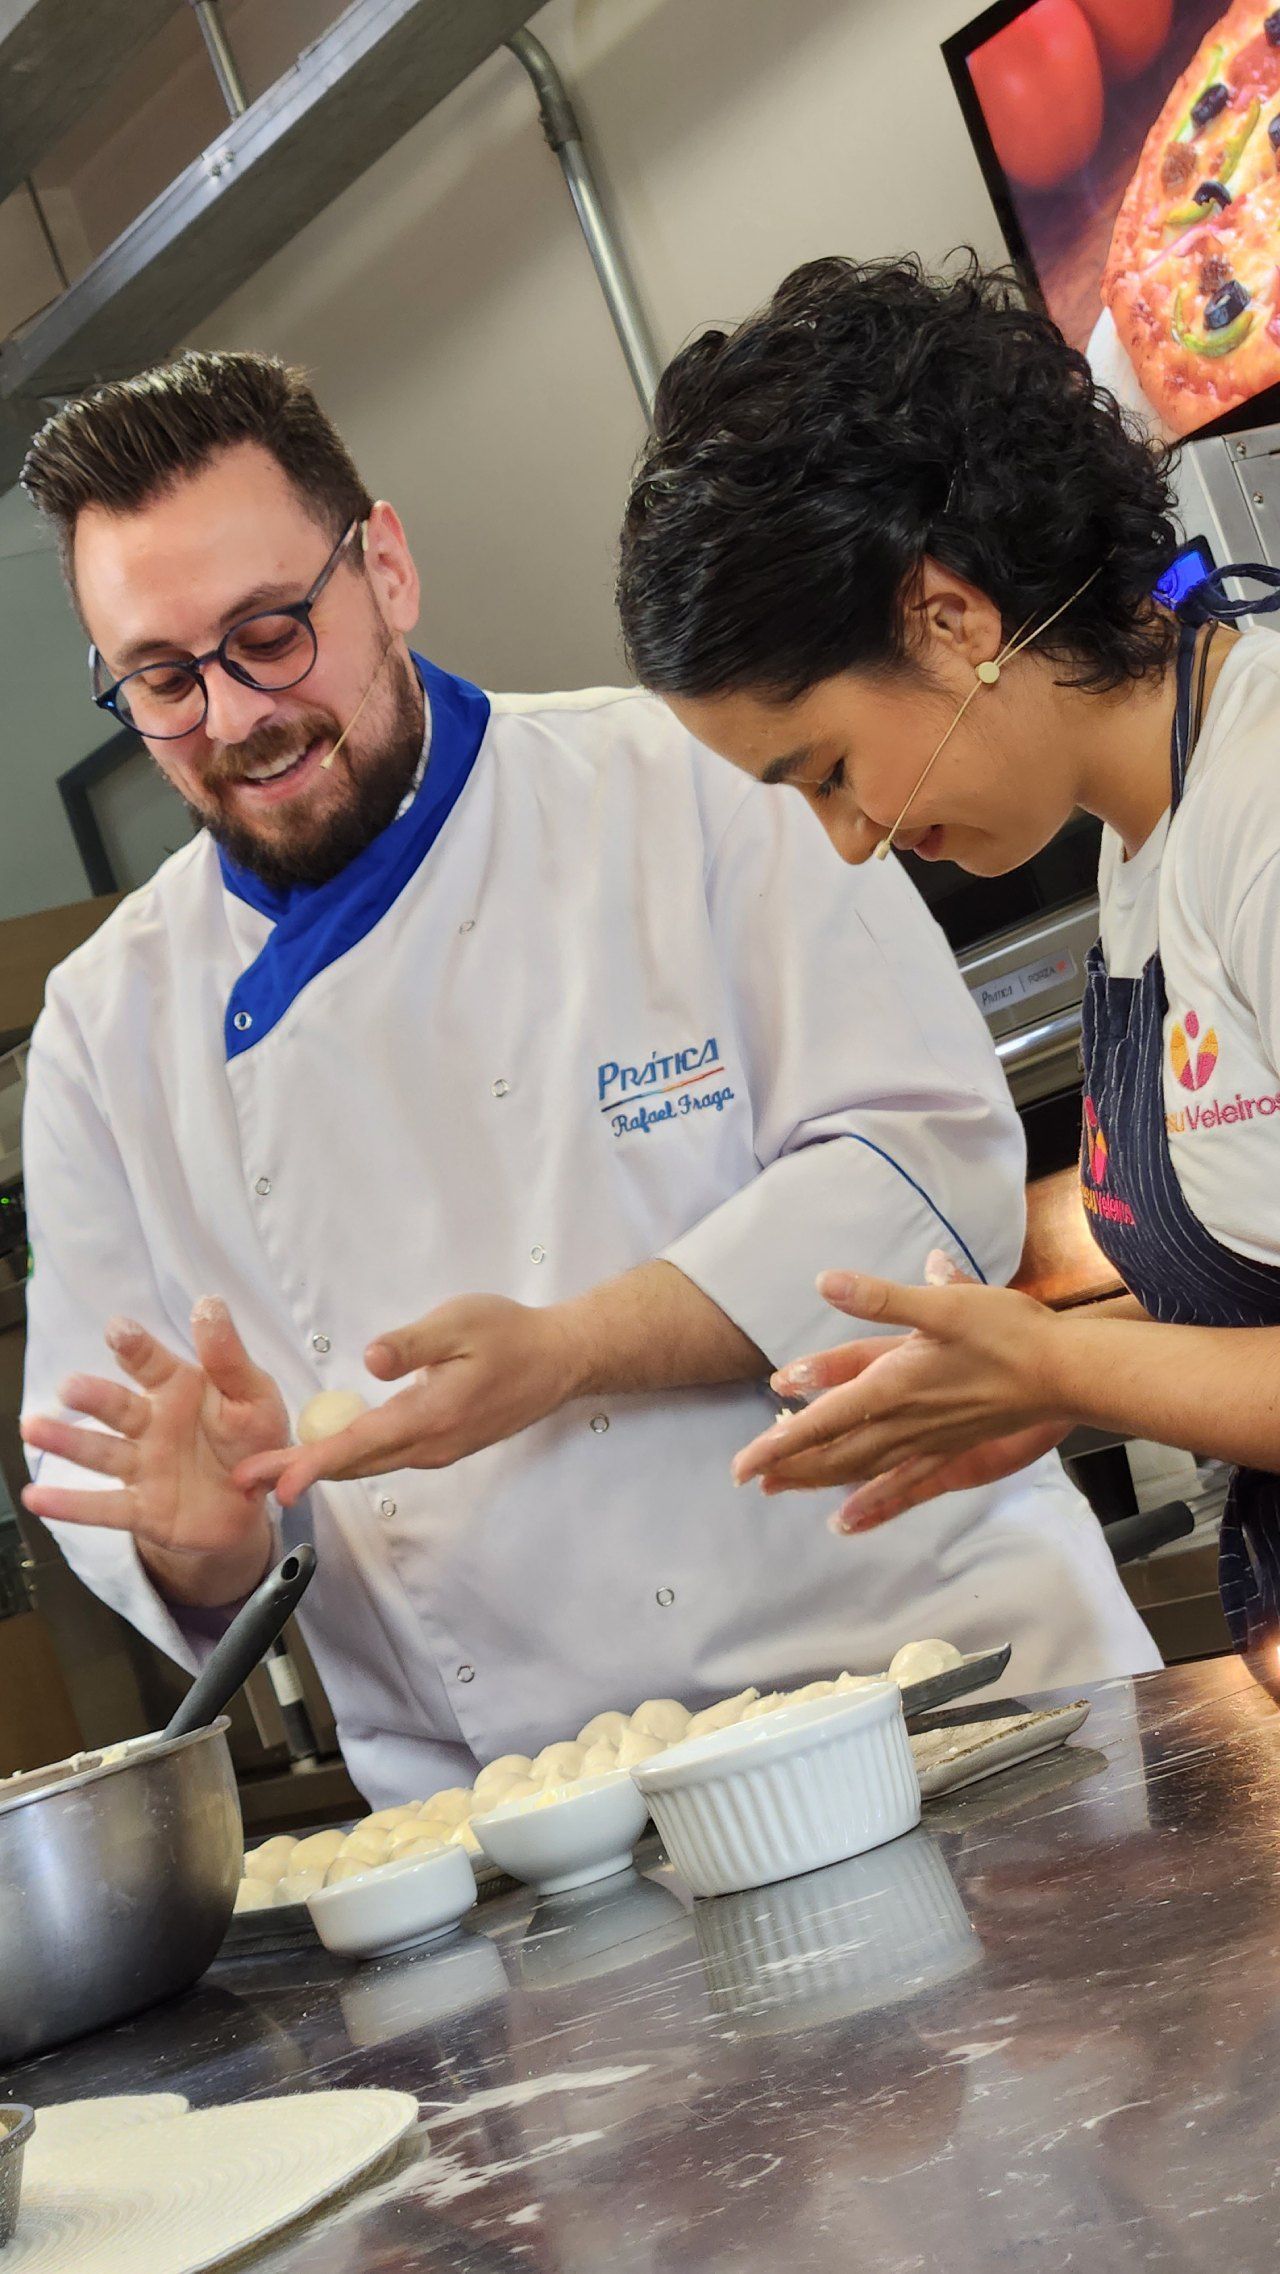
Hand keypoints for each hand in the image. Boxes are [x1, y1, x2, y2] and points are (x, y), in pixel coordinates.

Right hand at [21, 1299, 287, 1605]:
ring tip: (32, 1428)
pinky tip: (36, 1498)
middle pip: (116, 1406)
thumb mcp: (254, 1397)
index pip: (151, 1363)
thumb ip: (230, 1359)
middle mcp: (151, 1424)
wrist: (254, 1503)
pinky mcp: (142, 1510)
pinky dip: (70, 1504)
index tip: (117, 1330)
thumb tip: (209, 1304)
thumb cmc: (251, 1439)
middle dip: (93, 1396)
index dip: (134, 1346)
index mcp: (178, 1389)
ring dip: (67, 1441)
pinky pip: (104, 1507)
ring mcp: (143, 1467)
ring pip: (100, 1452)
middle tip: (70, 1388)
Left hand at [234, 1295, 585, 1504]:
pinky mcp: (443, 1444)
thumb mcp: (460, 1322)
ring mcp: (437, 1449)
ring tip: (275, 1471)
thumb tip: (371, 1361)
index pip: (359, 1445)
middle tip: (248, 1479)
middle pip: (354, 1464)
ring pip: (370, 1464)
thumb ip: (413, 1343)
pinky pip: (387, 1458)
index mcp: (429, 1416)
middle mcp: (429, 1444)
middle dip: (299, 1472)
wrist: (560, 1360)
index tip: (276, 1484)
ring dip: (322, 1467)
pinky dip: (350, 1459)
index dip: (313, 1465)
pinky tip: (328, 1452)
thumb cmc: (511, 1334)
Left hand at [732, 1255, 1068, 1511]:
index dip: (779, 1442)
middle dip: (790, 1467)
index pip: (822, 1420)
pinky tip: (850, 1518)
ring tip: (783, 1489)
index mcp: (894, 1384)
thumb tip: (826, 1281)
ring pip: (861, 1469)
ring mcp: (927, 1440)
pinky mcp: (949, 1447)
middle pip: (834, 1453)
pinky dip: (871, 1502)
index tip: (742, 1464)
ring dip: (819, 1480)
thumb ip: (881, 1299)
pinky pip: (901, 1483)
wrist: (1064, 1372)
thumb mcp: (942, 1304)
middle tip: (749, 1480)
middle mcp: (904, 1420)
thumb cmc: (1006, 1331)